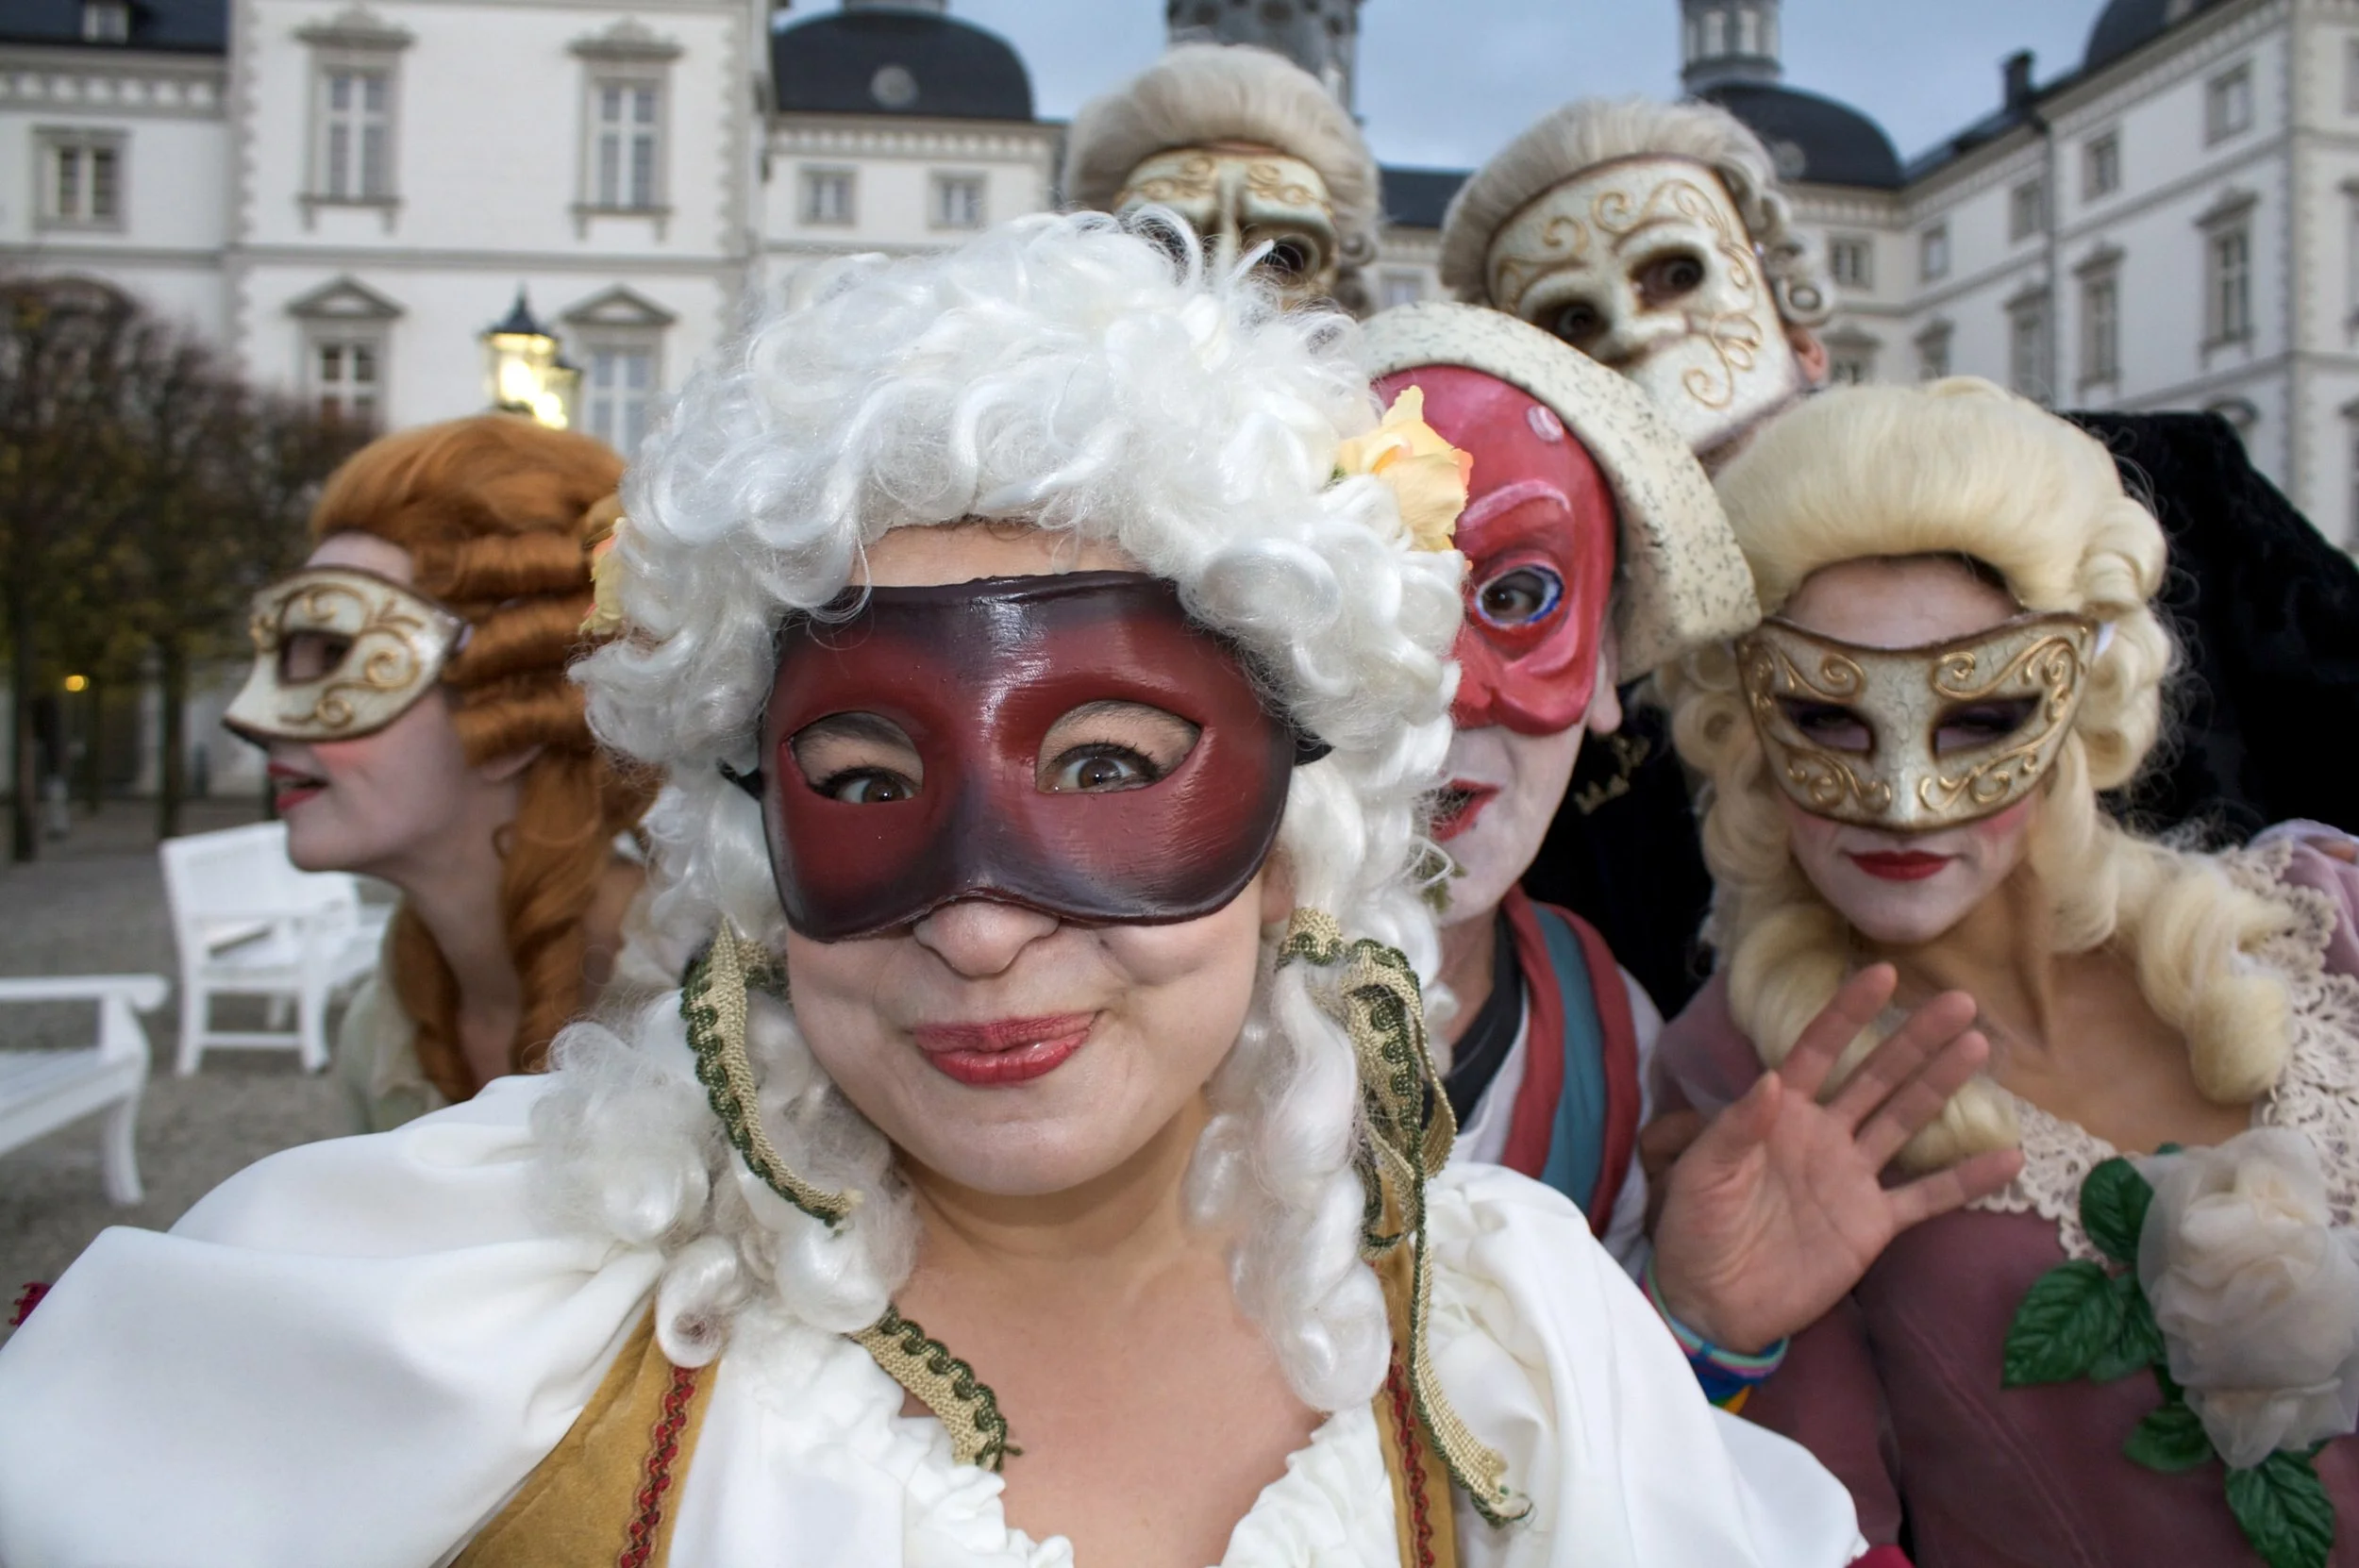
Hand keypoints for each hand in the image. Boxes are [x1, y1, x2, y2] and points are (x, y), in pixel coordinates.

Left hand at [1650, 965, 2024, 1353]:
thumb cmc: (1694, 1229)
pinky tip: (2009, 1158)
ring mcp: (1851, 1178)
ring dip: (1941, 1086)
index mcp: (1779, 1115)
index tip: (1884, 974)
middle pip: (1876, 1076)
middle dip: (1915, 1038)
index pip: (1817, 1051)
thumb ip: (1738, 1128)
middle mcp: (1822, 1136)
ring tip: (1980, 1048)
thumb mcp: (1703, 1174)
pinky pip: (1926, 1197)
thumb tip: (1773, 1080)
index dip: (1848, 1014)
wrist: (1711, 1304)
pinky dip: (1966, 1180)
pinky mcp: (1871, 1225)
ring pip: (1905, 1121)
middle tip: (1960, 1002)